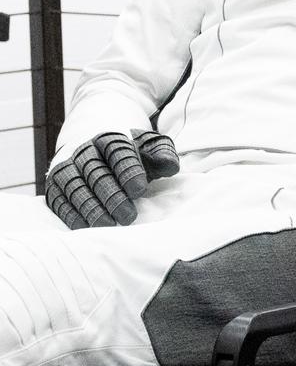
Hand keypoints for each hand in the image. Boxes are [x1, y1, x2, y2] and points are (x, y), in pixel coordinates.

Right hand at [46, 129, 178, 228]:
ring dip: (90, 207)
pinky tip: (85, 227)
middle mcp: (84, 151)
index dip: (128, 170)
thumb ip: (162, 154)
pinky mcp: (55, 186)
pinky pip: (59, 200)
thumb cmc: (130, 153)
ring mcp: (67, 167)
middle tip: (128, 216)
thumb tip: (171, 166)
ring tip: (108, 225)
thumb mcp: (149, 147)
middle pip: (96, 172)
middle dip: (111, 195)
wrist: (95, 147)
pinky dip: (71, 214)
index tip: (140, 189)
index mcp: (110, 138)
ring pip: (76, 187)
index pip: (117, 151)